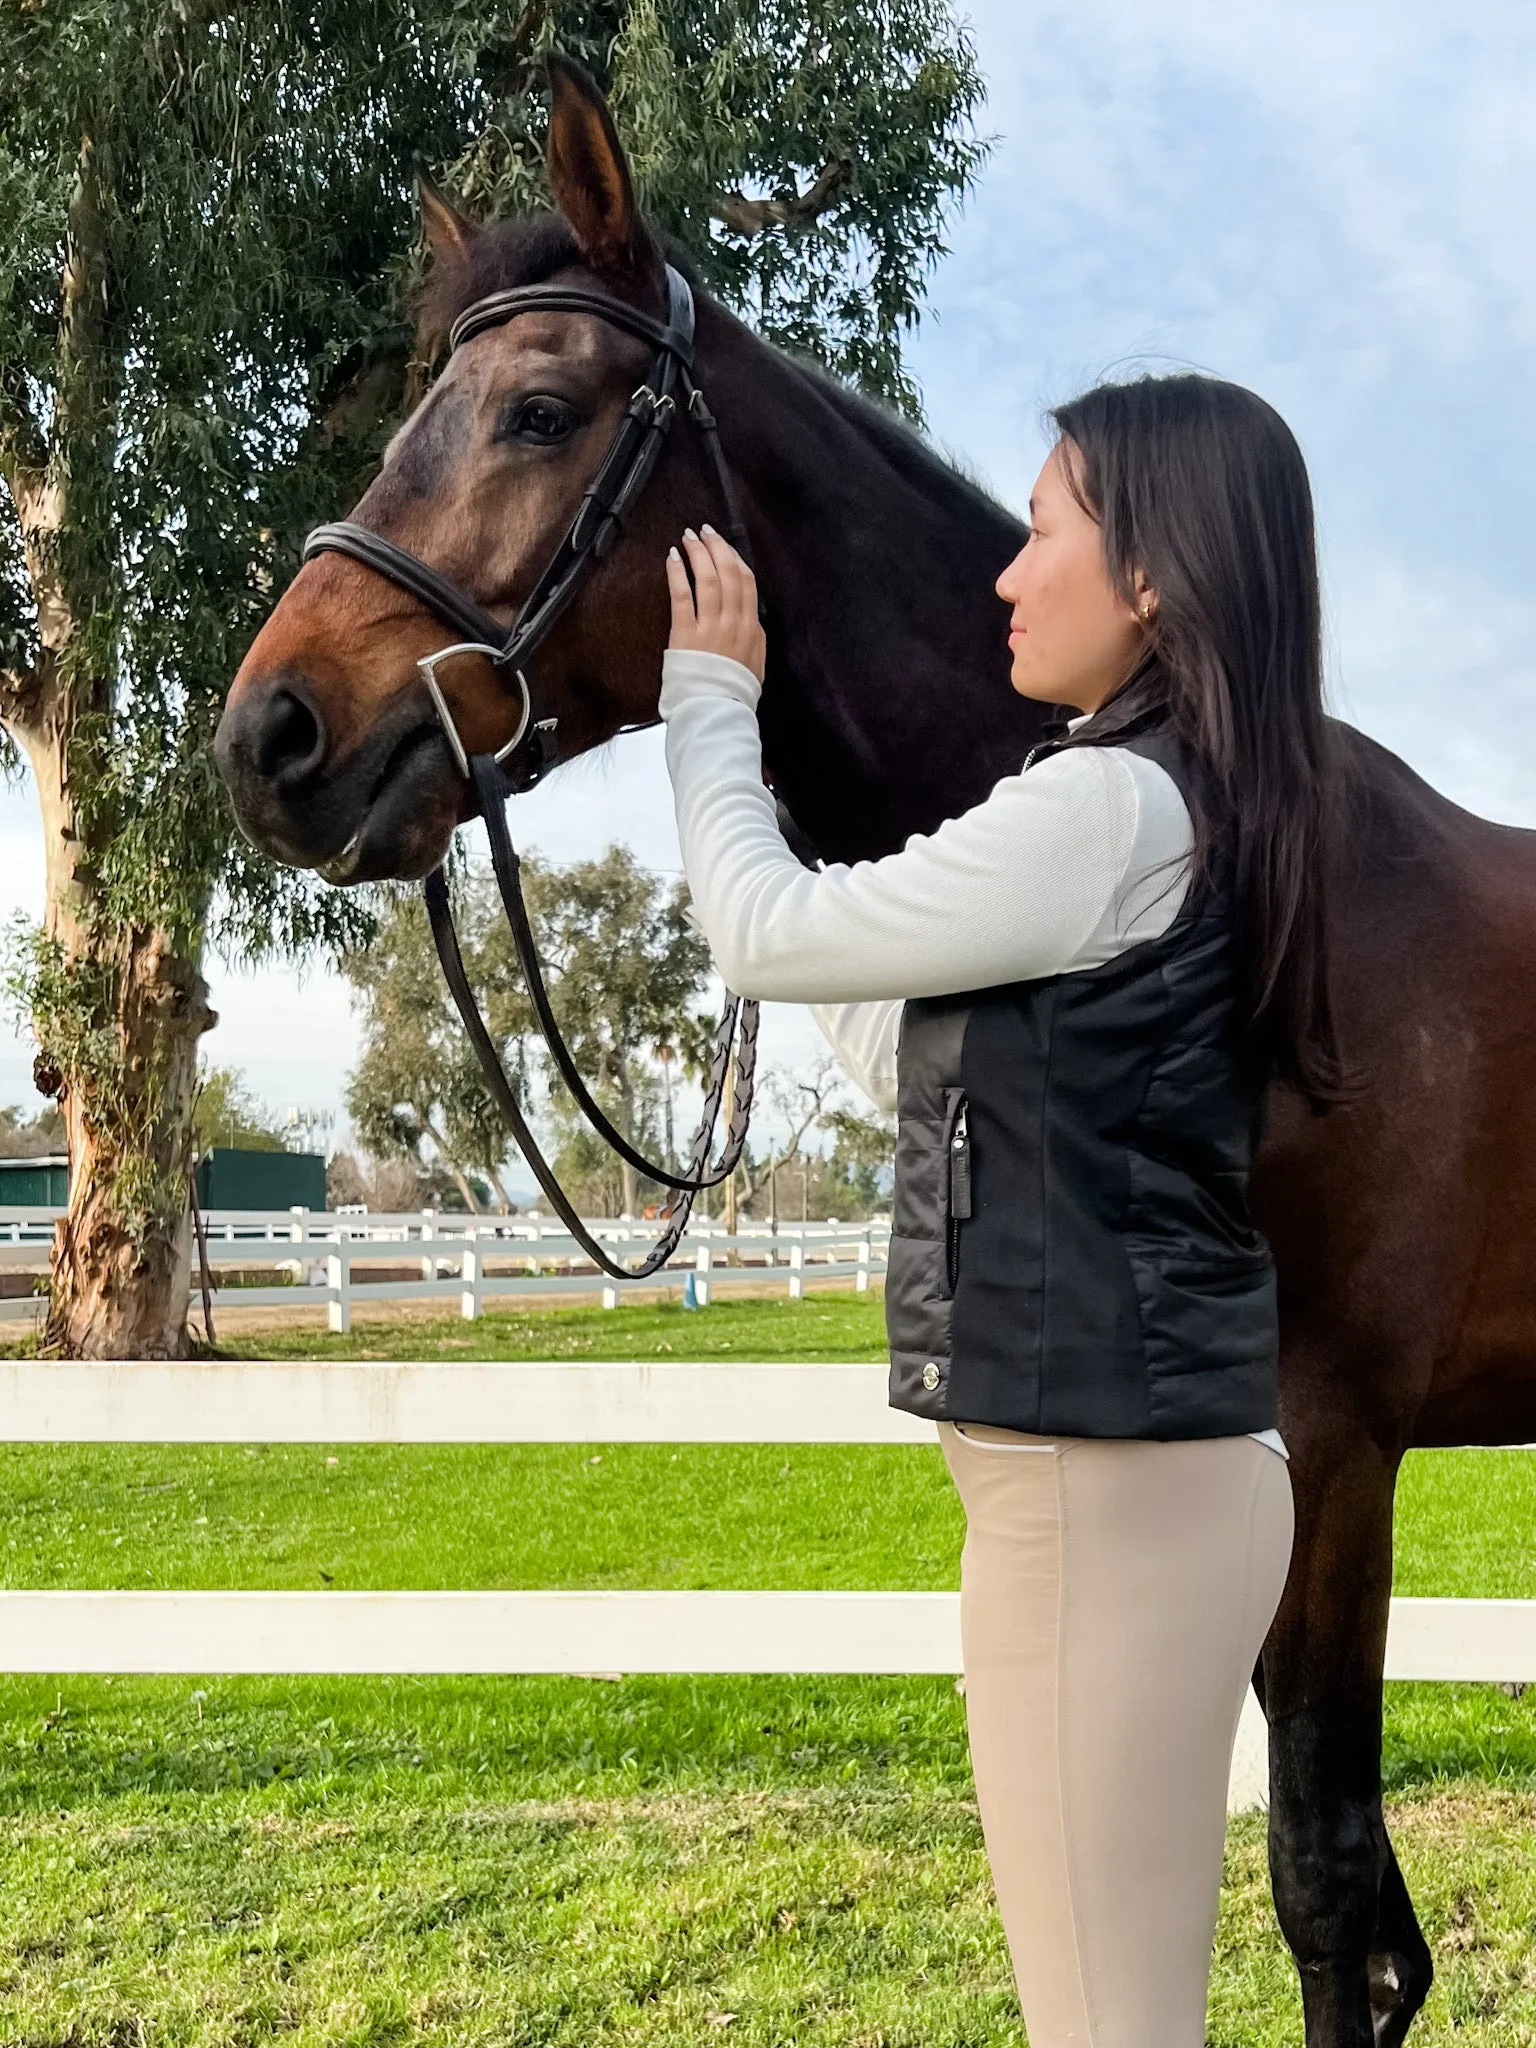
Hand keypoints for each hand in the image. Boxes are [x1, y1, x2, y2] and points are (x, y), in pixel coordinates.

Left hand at [666, 525, 765, 682]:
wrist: (719, 711)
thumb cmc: (735, 693)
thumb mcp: (756, 664)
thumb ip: (754, 638)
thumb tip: (751, 619)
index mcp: (751, 628)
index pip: (747, 583)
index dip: (734, 559)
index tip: (725, 547)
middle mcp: (734, 622)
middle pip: (728, 573)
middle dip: (716, 548)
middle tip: (705, 532)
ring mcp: (711, 626)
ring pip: (708, 579)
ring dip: (697, 554)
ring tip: (688, 538)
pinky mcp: (686, 634)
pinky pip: (682, 595)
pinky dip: (677, 574)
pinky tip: (673, 558)